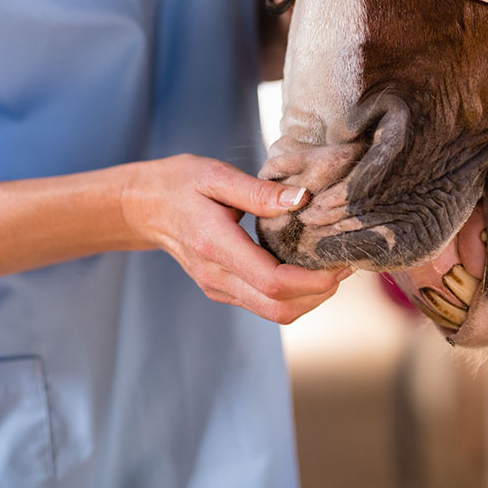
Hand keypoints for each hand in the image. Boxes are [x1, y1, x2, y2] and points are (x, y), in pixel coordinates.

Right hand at [119, 154, 351, 322]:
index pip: (272, 282)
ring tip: (331, 264)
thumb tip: (302, 199)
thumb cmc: (178, 184)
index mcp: (216, 246)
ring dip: (309, 297)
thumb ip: (259, 192)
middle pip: (279, 309)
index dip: (313, 281)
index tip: (341, 263)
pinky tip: (304, 266)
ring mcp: (218, 287)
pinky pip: (263, 304)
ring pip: (274, 313)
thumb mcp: (216, 175)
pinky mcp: (221, 289)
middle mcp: (217, 276)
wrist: (142, 207)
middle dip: (320, 294)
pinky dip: (292, 293)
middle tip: (345, 263)